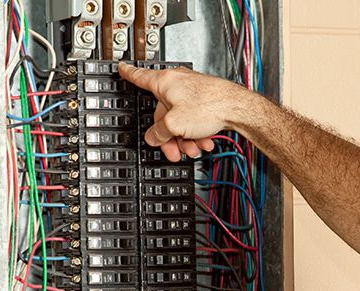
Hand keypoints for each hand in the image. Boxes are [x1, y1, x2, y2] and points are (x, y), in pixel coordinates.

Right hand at [119, 63, 246, 161]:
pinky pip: (193, 120)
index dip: (129, 74)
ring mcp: (192, 92)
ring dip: (184, 139)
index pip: (140, 77)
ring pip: (179, 120)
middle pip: (162, 113)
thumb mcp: (174, 125)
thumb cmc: (210, 106)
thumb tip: (153, 137)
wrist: (237, 108)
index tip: (122, 69)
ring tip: (192, 149)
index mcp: (165, 83)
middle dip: (168, 135)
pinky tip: (203, 142)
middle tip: (173, 151)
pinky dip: (196, 133)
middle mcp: (178, 84)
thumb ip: (159, 133)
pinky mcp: (204, 101)